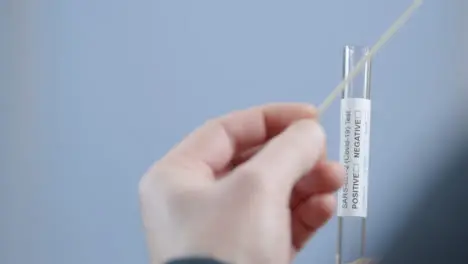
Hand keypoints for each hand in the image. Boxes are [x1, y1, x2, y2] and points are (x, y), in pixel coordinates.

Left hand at [139, 103, 343, 263]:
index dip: (271, 118)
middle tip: (326, 156)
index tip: (309, 116)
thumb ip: (288, 149)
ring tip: (335, 181)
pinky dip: (304, 212)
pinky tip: (326, 206)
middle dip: (295, 157)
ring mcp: (221, 230)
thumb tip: (310, 132)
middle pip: (253, 162)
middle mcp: (195, 201)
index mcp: (178, 177)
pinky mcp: (246, 254)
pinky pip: (278, 222)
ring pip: (270, 192)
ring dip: (306, 184)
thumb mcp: (257, 187)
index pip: (227, 130)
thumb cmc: (225, 253)